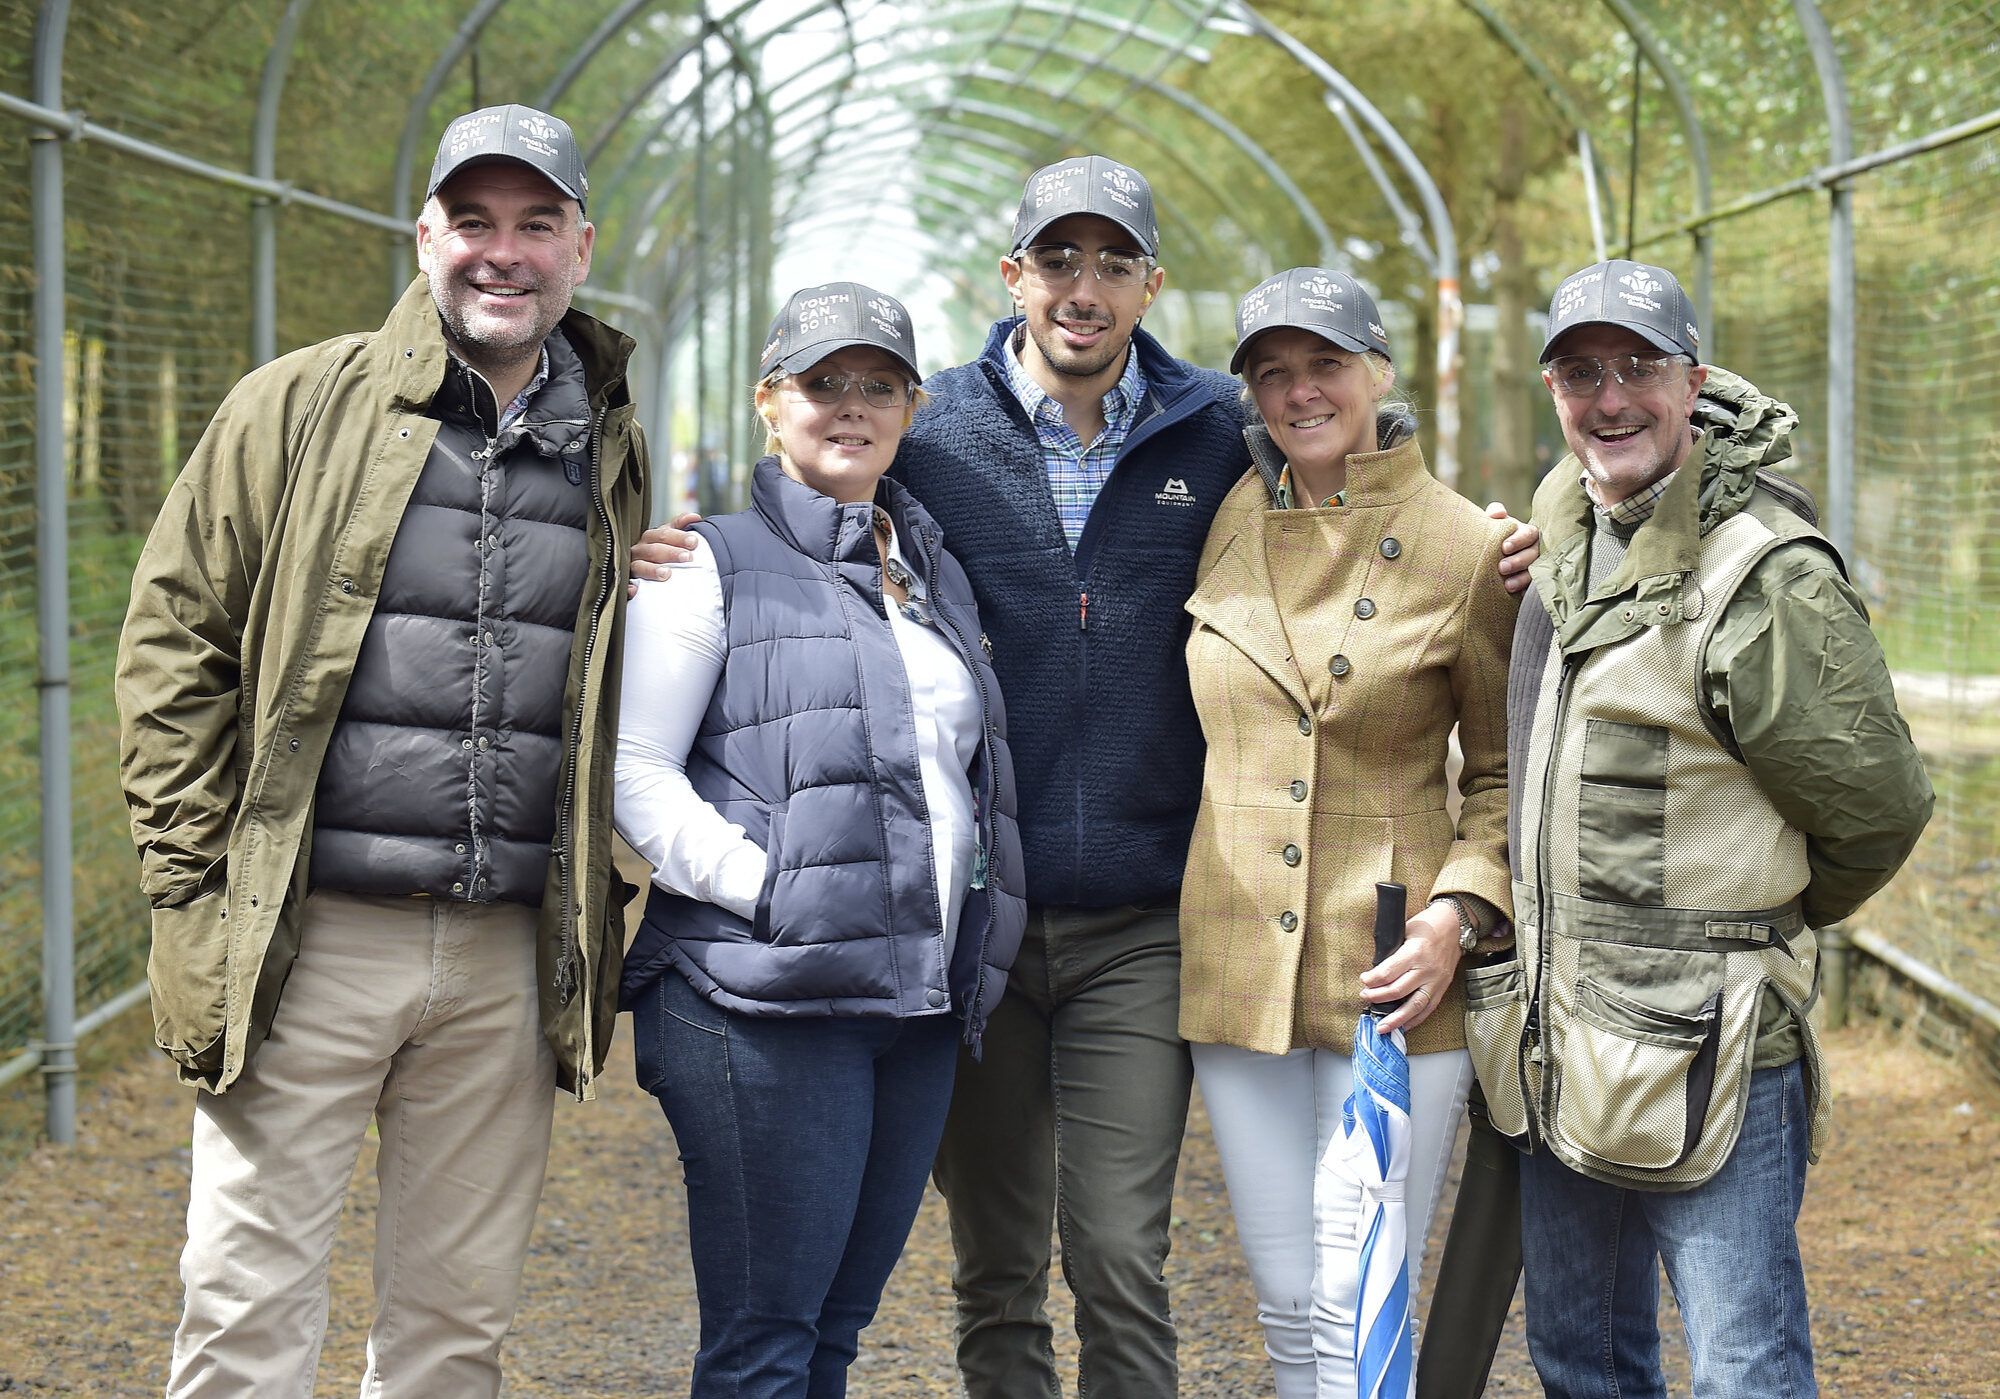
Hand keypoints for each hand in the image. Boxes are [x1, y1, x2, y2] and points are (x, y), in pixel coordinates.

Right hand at [628, 512, 703, 595]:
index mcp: (650, 538)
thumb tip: (695, 517)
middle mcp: (639, 550)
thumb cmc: (658, 550)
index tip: (694, 542)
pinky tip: (635, 590)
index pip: (663, 534)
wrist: (641, 569)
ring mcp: (630, 566)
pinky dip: (629, 587)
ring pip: (640, 566)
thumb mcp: (667, 536)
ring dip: (652, 569)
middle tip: (688, 557)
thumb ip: (679, 525)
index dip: (678, 537)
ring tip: (666, 574)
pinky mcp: (626, 582)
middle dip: (671, 553)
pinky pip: (625, 585)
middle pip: (653, 550)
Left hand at [1359, 901, 1462, 1034]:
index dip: (1372, 979)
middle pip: (1398, 991)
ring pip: (1414, 1006)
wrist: (1454, 925)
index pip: (1388, 973)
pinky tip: (1403, 1026)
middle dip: (1378, 997)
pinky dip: (1415, 1020)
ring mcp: (1436, 981)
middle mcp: (1426, 969)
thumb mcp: (1404, 931)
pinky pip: (1428, 1009)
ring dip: (1396, 1019)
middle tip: (1365, 997)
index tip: (1364, 980)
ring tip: (1382, 1027)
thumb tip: (1375, 970)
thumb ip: (1392, 951)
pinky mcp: (1442, 988)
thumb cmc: (1427, 926)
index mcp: (1414, 953)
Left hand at [1486, 501, 1539, 595]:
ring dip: (1522, 579)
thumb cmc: (1498, 535)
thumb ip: (1495, 513)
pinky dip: (1527, 590)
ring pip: (1535, 571)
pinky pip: (1535, 586)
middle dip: (1518, 561)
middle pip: (1533, 554)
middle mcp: (1536, 549)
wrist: (1498, 555)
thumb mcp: (1497, 523)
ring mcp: (1537, 565)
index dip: (1518, 540)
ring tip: (1507, 585)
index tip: (1504, 547)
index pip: (1528, 534)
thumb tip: (1496, 514)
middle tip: (1501, 567)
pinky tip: (1519, 595)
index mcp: (1528, 533)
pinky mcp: (1535, 580)